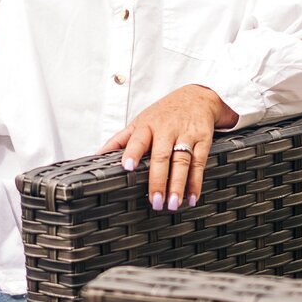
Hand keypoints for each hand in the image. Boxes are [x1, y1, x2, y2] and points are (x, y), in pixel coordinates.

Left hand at [98, 85, 236, 210]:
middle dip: (158, 180)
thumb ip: (120, 139)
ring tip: (173, 204)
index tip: (127, 167)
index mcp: (147, 126)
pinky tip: (192, 197)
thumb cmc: (163, 113)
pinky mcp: (203, 140)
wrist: (197, 97)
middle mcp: (167, 130)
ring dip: (177, 185)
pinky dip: (196, 182)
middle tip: (155, 201)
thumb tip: (98, 155)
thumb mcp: (140, 121)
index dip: (132, 153)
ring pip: (182, 162)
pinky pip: (199, 163)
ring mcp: (186, 135)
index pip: (138, 140)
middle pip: (161, 156)